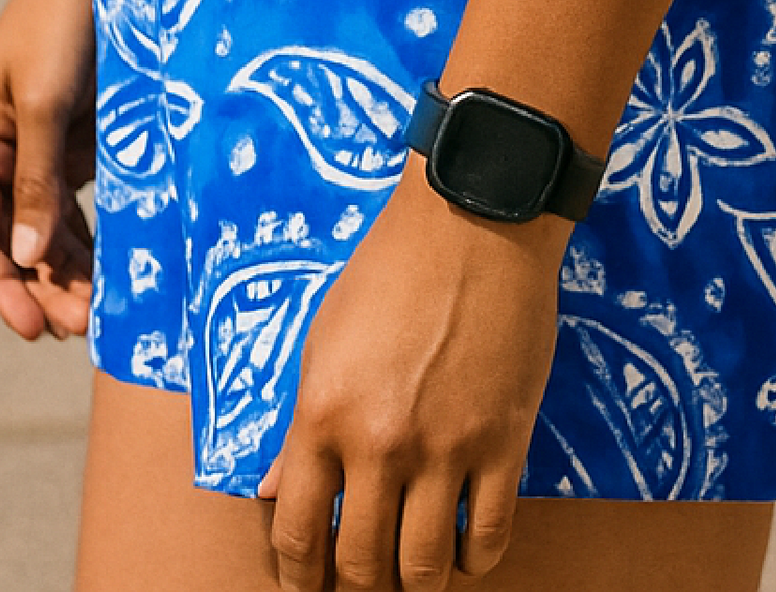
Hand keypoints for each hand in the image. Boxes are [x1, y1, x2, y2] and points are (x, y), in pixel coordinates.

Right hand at [0, 0, 96, 341]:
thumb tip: (26, 256)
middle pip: (15, 240)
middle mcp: (6, 149)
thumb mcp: (46, 99)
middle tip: (82, 327)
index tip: (31, 329)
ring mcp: (46, 145)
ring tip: (101, 311)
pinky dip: (94, 236)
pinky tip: (116, 267)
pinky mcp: (84, 138)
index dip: (0, 285)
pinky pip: (81, 201)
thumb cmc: (63, 16)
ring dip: (70, 270)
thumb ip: (37, 176)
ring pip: (49, 228)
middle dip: (42, 287)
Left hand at [258, 164, 565, 588]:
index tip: (307, 590)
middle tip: (366, 583)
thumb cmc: (391, 270)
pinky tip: (465, 548)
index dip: (299, 580)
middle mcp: (380, 442)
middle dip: (359, 590)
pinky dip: (474, 560)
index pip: (297, 533)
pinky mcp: (504, 442)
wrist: (475, 221)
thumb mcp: (323, 339)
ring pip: (425, 567)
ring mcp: (446, 447)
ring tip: (414, 571)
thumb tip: (271, 492)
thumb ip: (299, 425)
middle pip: (362, 566)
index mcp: (323, 414)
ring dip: (416, 583)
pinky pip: (489, 538)